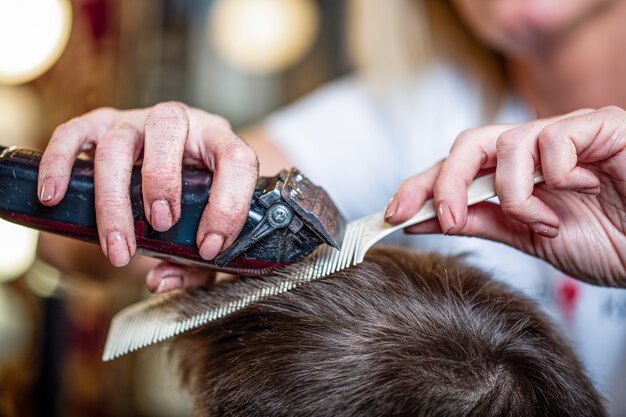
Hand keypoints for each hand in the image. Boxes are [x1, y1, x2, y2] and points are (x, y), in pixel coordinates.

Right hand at [39, 102, 257, 289]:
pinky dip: (60, 163)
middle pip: (167, 128)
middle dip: (163, 181)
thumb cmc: (196, 203)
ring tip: (120, 244)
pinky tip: (52, 196)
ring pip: (118, 142)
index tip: (208, 247)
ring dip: (114, 196)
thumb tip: (160, 281)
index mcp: (220, 143)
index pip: (236, 159)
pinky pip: (74, 134)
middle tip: (161, 226)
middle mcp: (181, 122)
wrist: (176, 166)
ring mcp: (137, 120)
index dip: (227, 204)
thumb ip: (194, 264)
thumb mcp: (206, 233)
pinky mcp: (101, 125)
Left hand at [385, 107, 625, 285]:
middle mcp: (532, 151)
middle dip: (446, 182)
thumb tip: (423, 220)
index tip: (392, 214)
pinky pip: (554, 138)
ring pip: (507, 144)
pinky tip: (583, 191)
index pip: (454, 169)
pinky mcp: (598, 126)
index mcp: (513, 175)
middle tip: (448, 218)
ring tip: (543, 221)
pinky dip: (557, 173)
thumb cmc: (609, 241)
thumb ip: (482, 222)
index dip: (420, 186)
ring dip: (515, 194)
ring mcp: (563, 135)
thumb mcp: (530, 238)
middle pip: (467, 144)